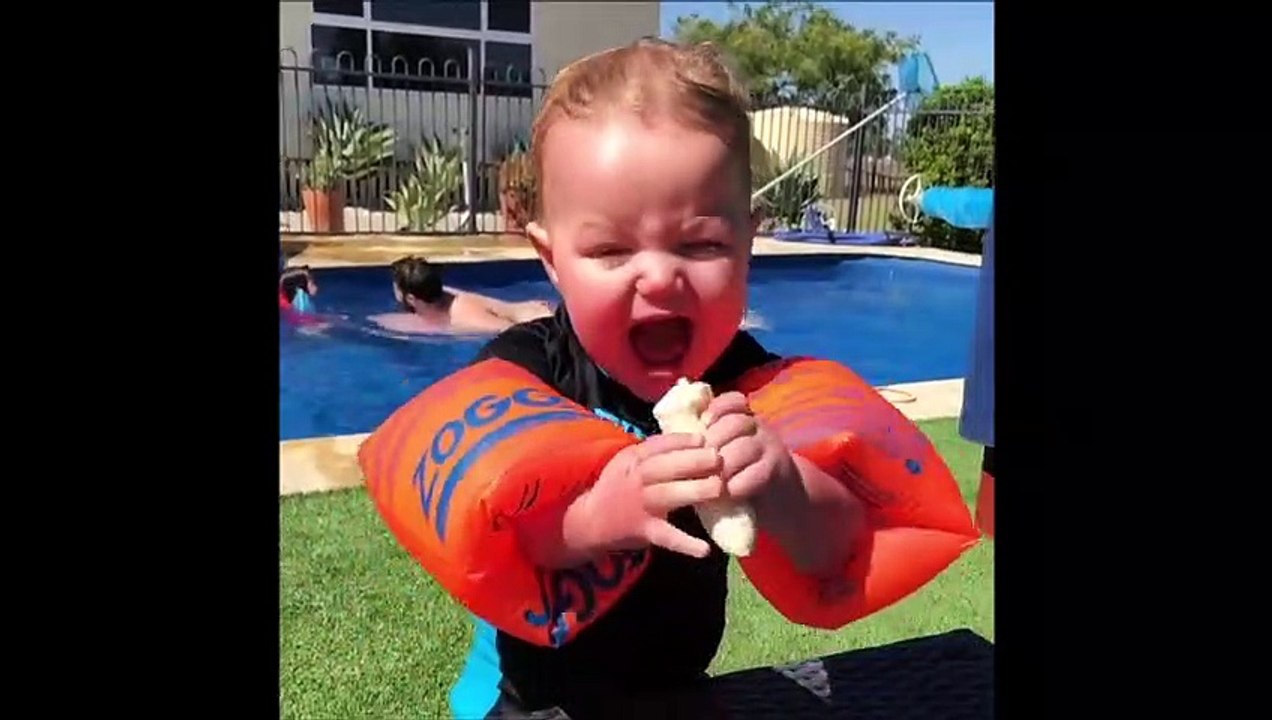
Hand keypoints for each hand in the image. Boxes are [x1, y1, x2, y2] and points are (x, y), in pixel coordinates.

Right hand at [565, 433, 723, 558]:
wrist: (589, 521)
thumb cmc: (618, 487)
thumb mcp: (629, 462)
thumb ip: (654, 452)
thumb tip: (694, 439)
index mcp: (632, 459)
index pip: (658, 445)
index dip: (682, 441)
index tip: (704, 439)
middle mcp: (634, 479)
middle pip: (665, 467)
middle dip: (693, 461)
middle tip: (719, 458)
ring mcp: (640, 505)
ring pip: (668, 495)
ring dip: (695, 490)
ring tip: (718, 487)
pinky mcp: (643, 531)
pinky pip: (666, 536)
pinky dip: (685, 543)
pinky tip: (705, 549)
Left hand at [701, 392, 799, 507]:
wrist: (784, 497)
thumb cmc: (743, 472)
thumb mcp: (730, 448)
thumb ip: (712, 439)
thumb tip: (678, 435)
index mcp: (746, 418)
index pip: (733, 401)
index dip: (717, 409)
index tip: (704, 422)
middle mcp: (760, 428)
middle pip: (735, 423)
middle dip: (713, 441)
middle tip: (699, 461)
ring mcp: (770, 448)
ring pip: (743, 448)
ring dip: (723, 465)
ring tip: (711, 479)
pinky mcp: (775, 472)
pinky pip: (753, 474)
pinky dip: (736, 484)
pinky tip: (727, 492)